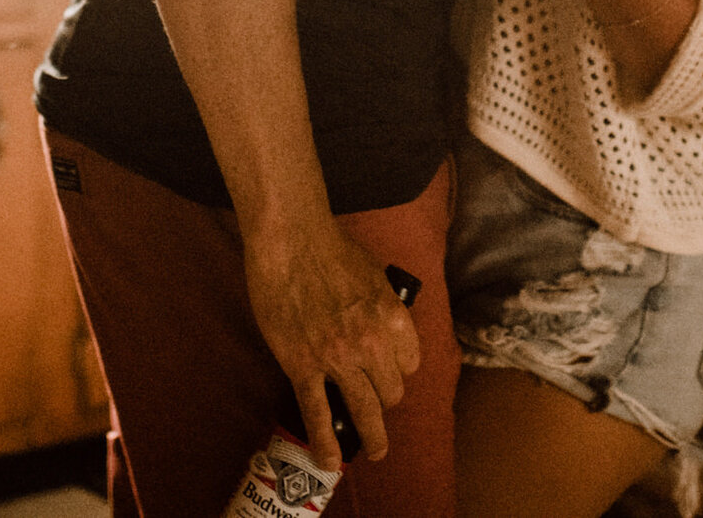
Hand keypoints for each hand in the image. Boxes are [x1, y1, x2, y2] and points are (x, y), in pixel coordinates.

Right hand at [244, 218, 418, 467]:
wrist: (291, 240)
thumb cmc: (330, 248)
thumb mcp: (375, 274)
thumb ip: (382, 305)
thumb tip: (379, 323)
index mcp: (394, 318)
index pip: (410, 363)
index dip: (400, 369)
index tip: (389, 370)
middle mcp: (372, 343)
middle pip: (390, 390)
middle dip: (384, 397)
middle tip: (374, 400)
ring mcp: (337, 358)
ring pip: (364, 409)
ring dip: (372, 435)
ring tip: (374, 450)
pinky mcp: (303, 366)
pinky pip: (318, 413)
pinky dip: (326, 442)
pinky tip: (331, 462)